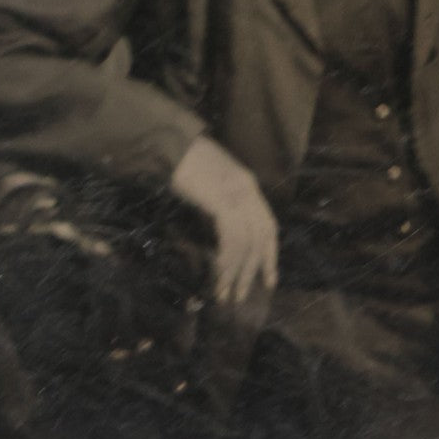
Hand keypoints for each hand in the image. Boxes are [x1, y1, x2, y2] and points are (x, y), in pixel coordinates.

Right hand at [171, 136, 277, 303]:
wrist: (168, 142)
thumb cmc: (182, 161)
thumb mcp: (210, 181)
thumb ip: (222, 201)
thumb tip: (224, 231)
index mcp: (247, 184)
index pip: (269, 226)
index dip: (270, 255)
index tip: (268, 280)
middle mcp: (247, 189)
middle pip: (261, 237)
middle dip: (253, 270)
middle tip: (241, 295)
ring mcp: (236, 193)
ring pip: (247, 243)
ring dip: (237, 272)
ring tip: (226, 293)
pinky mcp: (221, 199)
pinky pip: (232, 238)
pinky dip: (227, 260)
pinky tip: (218, 274)